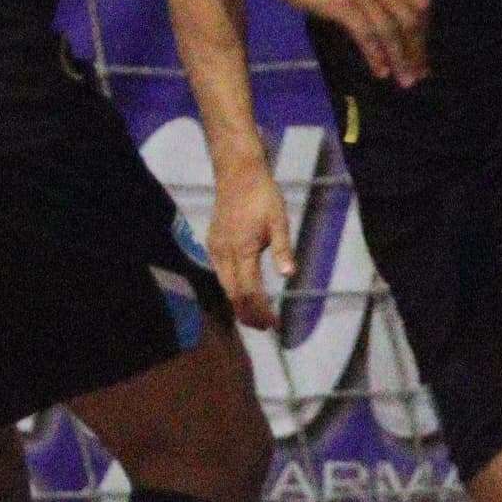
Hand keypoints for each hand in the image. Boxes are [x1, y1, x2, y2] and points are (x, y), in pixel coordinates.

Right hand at [204, 155, 294, 329]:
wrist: (237, 174)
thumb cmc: (263, 196)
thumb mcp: (279, 221)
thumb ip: (282, 249)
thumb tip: (289, 275)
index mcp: (242, 249)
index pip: (250, 292)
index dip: (261, 311)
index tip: (273, 324)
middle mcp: (223, 253)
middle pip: (233, 295)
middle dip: (248, 314)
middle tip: (264, 327)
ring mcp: (214, 249)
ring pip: (224, 286)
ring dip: (238, 304)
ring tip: (254, 316)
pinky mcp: (211, 244)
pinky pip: (220, 274)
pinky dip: (231, 289)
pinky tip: (242, 293)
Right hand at [277, 0, 430, 87]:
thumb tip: (404, 31)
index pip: (421, 5)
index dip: (424, 33)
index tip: (422, 56)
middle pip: (410, 20)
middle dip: (416, 51)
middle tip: (416, 75)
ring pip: (390, 31)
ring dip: (400, 59)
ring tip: (403, 80)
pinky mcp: (343, 4)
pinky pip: (367, 36)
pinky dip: (376, 56)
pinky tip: (380, 71)